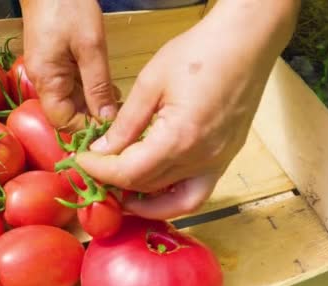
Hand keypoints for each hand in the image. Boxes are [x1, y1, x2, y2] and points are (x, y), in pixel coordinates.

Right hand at [19, 0, 119, 130]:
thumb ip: (98, 86)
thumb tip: (106, 119)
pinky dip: (87, 90)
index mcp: (47, 80)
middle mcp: (42, 81)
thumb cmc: (68, 7)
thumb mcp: (90, 47)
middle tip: (120, 116)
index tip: (111, 128)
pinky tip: (106, 89)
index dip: (86, 128)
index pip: (63, 122)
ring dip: (92, 105)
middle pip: (66, 113)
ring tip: (117, 104)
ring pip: (69, 100)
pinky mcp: (53, 62)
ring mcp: (47, 71)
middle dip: (92, 118)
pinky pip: (69, 85)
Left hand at [76, 0, 299, 219]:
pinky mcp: (226, 158)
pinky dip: (172, 198)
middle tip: (95, 169)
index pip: (129, 173)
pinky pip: (196, 192)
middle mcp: (202, 159)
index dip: (99, 170)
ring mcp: (218, 162)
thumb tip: (102, 150)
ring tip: (120, 187)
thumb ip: (125, 123)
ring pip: (174, 201)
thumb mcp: (150, 83)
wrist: (246, 42)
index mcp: (179, 138)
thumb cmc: (200, 52)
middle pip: (148, 188)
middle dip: (114, 182)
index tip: (81, 161)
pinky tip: (153, 187)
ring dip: (144, 201)